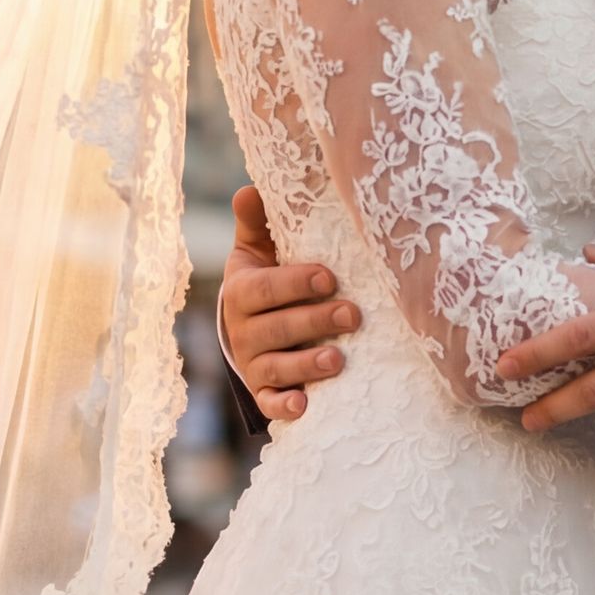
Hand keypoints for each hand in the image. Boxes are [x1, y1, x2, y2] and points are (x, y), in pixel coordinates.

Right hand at [216, 185, 356, 421]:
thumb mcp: (257, 250)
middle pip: (276, 328)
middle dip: (314, 321)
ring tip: (339, 360)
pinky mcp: (262, 392)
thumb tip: (250, 188)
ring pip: (276, 367)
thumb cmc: (266, 279)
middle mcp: (242, 330)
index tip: (329, 277)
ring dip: (306, 365)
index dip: (294, 283)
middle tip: (353, 313)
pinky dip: (284, 406)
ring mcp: (252, 363)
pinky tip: (305, 406)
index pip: (264, 288)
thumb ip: (256, 222)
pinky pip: (270, 403)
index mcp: (241, 291)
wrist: (248, 328)